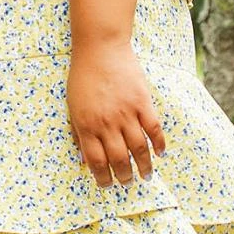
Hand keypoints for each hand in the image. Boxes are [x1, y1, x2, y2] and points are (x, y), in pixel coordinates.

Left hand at [66, 40, 166, 187]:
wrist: (100, 48)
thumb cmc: (83, 77)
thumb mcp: (73, 107)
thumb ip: (78, 134)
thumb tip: (84, 161)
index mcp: (86, 125)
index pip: (96, 162)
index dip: (102, 178)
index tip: (107, 185)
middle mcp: (107, 123)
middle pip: (118, 160)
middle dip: (124, 177)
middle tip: (127, 183)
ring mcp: (126, 113)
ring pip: (138, 149)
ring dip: (143, 167)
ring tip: (146, 176)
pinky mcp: (142, 102)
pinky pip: (154, 129)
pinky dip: (159, 144)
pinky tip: (160, 154)